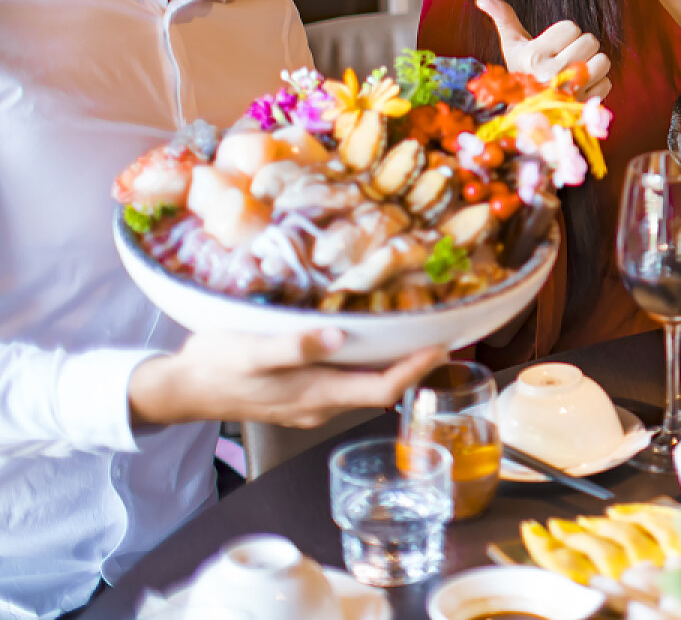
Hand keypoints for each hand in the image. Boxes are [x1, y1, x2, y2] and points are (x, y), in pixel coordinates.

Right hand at [128, 330, 445, 428]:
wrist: (178, 389)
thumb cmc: (216, 366)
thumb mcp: (254, 350)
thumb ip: (296, 347)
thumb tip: (338, 337)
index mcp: (316, 394)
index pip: (382, 389)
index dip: (415, 371)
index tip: (442, 346)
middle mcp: (318, 405)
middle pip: (378, 390)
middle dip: (411, 367)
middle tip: (438, 334)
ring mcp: (305, 404)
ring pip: (359, 387)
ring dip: (387, 365)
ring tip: (410, 333)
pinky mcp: (293, 395)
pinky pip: (339, 382)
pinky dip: (360, 364)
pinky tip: (361, 341)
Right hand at [477, 0, 611, 98]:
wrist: (529, 116)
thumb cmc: (523, 74)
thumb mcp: (513, 47)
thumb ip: (504, 19)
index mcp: (534, 57)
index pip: (571, 27)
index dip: (564, 36)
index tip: (552, 49)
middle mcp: (552, 74)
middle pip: (590, 41)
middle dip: (580, 48)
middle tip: (565, 60)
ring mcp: (570, 92)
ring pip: (602, 61)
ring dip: (592, 65)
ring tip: (575, 72)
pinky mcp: (585, 106)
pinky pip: (606, 82)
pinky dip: (597, 84)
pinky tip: (580, 88)